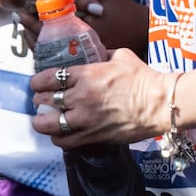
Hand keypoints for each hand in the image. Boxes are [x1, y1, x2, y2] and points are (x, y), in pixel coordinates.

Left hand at [30, 49, 166, 149]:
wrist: (159, 103)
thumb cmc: (143, 78)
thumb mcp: (120, 56)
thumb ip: (102, 55)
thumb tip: (95, 54)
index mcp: (85, 74)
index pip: (48, 78)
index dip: (37, 82)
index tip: (37, 84)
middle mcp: (81, 97)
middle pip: (44, 101)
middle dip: (39, 101)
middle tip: (41, 101)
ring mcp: (85, 118)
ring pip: (49, 124)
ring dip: (42, 122)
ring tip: (43, 120)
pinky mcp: (93, 136)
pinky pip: (64, 140)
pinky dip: (58, 137)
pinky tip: (59, 133)